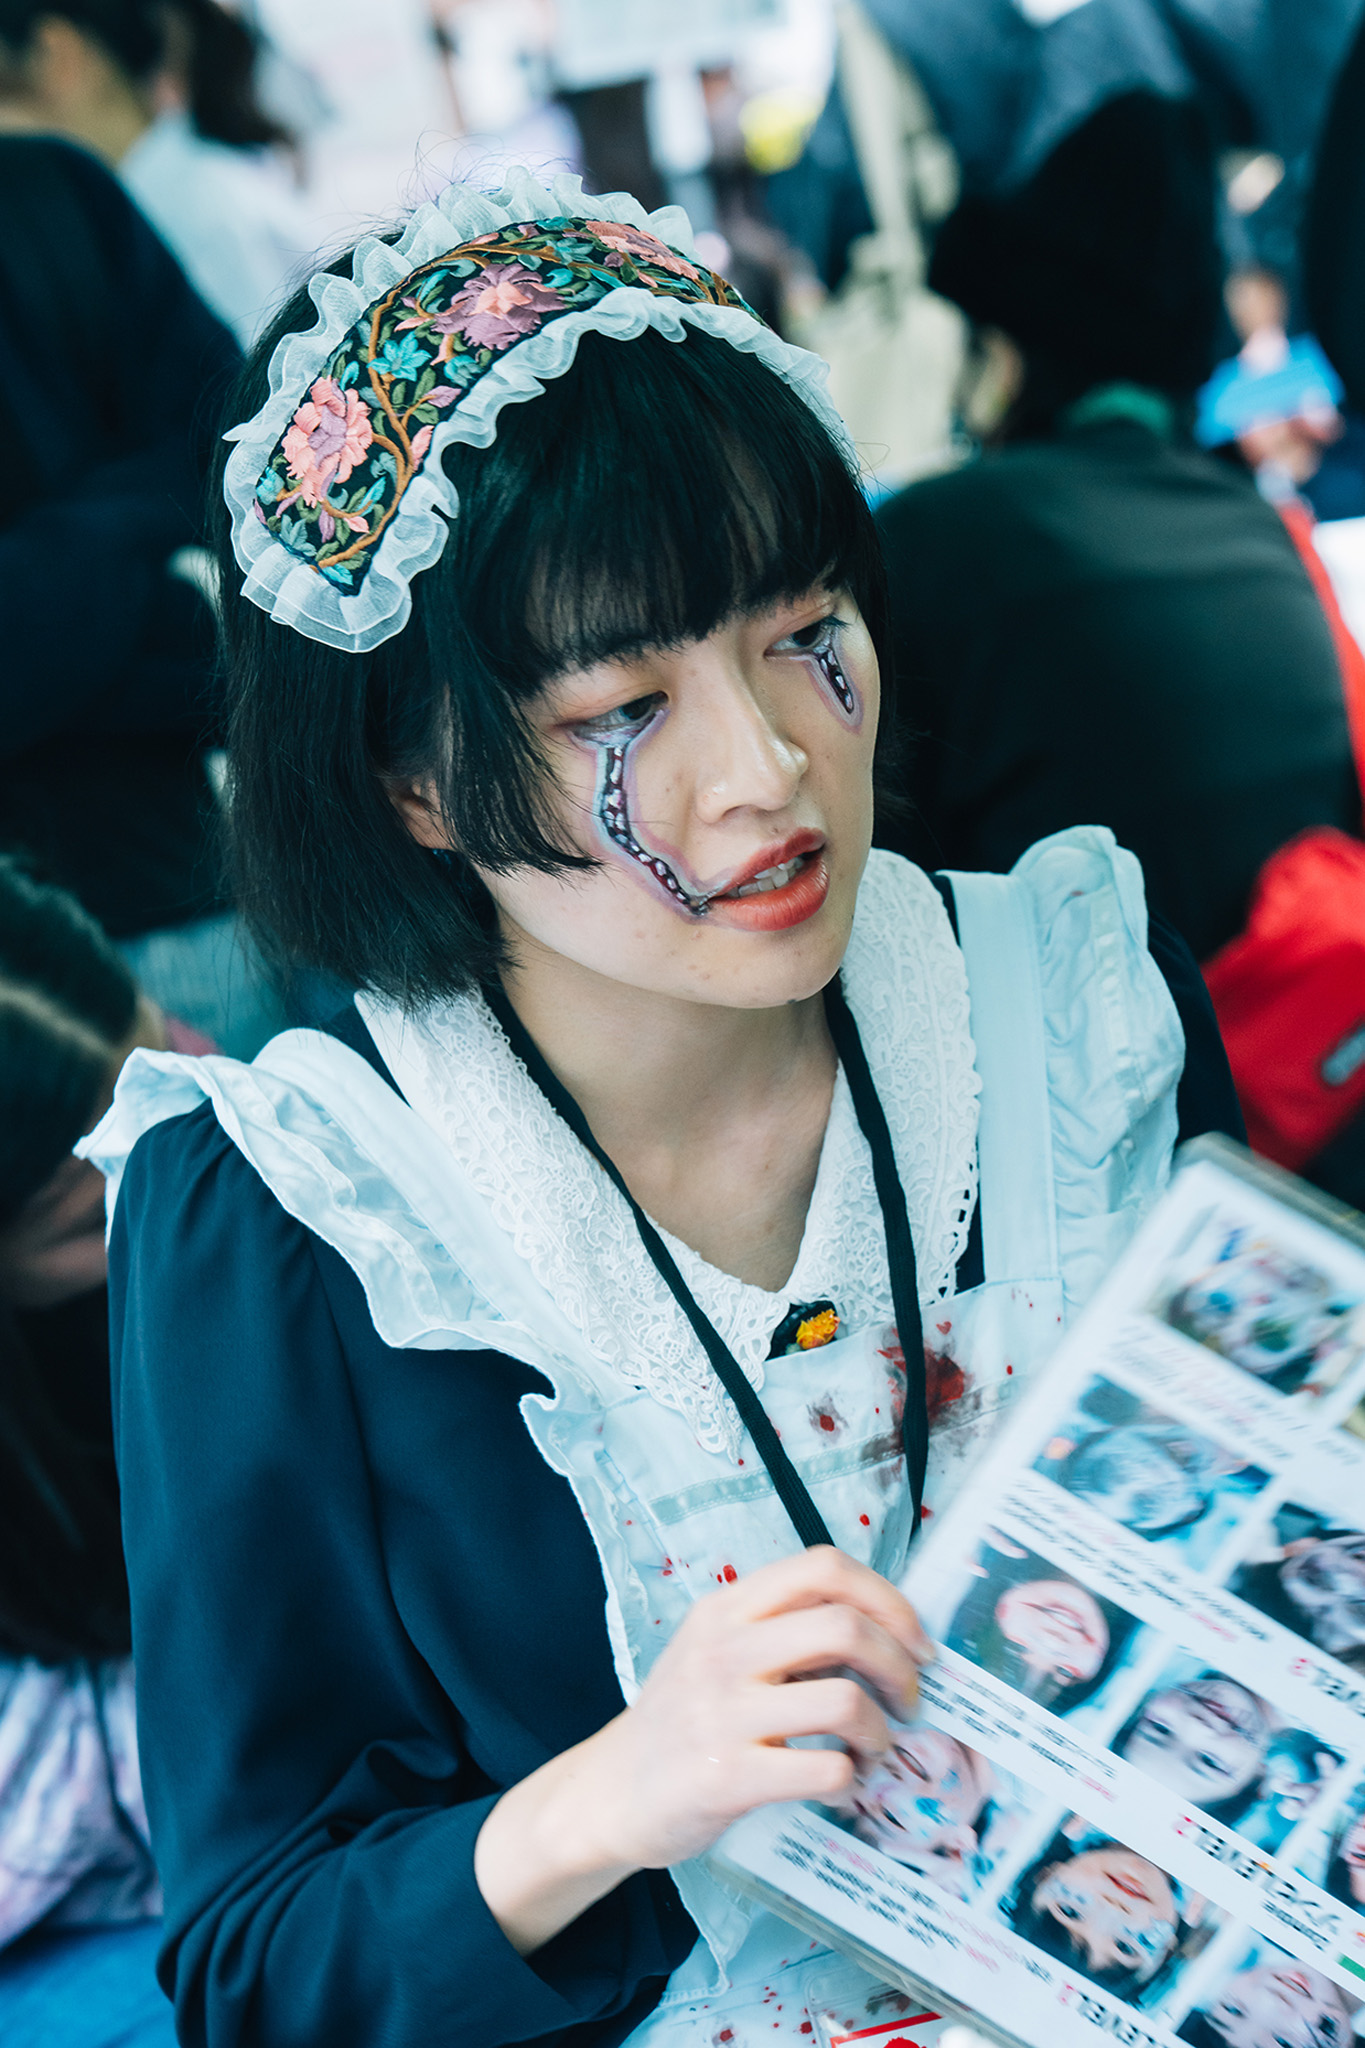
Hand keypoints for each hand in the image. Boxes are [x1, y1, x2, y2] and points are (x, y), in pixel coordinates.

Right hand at [474, 1547, 933, 1954]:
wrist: (611, 1793)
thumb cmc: (682, 1719)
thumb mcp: (716, 1650)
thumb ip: (782, 1631)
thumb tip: (883, 1634)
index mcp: (727, 1608)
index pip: (823, 1567)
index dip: (886, 1598)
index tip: (914, 1640)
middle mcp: (723, 1650)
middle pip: (844, 1626)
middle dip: (898, 1665)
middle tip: (908, 1699)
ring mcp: (722, 1713)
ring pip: (844, 1701)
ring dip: (881, 1732)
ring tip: (874, 1750)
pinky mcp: (727, 1778)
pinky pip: (825, 1770)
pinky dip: (852, 1781)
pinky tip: (841, 1787)